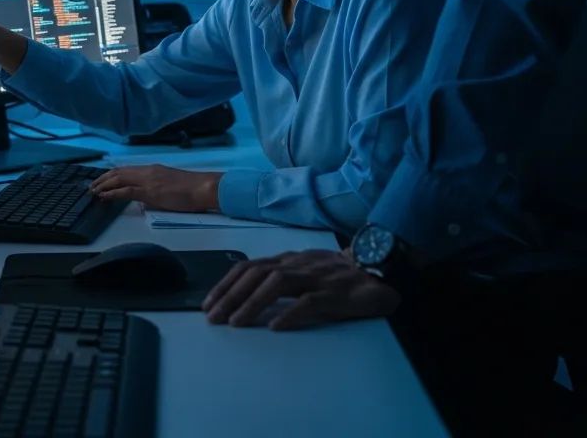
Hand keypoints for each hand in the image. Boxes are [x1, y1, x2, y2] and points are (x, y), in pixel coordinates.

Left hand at [89, 165, 220, 211]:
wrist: (202, 188)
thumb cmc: (191, 189)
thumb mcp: (169, 185)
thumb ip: (155, 188)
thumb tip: (143, 198)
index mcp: (152, 169)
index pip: (126, 169)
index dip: (112, 174)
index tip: (102, 179)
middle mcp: (147, 171)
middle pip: (119, 172)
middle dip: (103, 178)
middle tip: (92, 185)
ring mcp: (148, 180)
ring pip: (119, 179)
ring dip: (104, 184)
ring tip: (94, 191)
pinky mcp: (150, 192)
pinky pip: (126, 191)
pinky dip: (113, 192)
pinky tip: (105, 196)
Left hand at [202, 249, 399, 329]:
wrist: (379, 269)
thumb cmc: (338, 275)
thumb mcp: (304, 271)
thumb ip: (280, 278)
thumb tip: (246, 296)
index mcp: (288, 260)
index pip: (249, 266)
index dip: (226, 284)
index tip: (208, 303)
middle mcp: (297, 264)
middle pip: (257, 273)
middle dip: (231, 295)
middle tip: (213, 318)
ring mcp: (315, 276)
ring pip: (277, 283)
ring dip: (252, 302)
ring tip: (236, 323)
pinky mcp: (335, 292)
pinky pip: (310, 302)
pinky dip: (290, 312)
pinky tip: (275, 326)